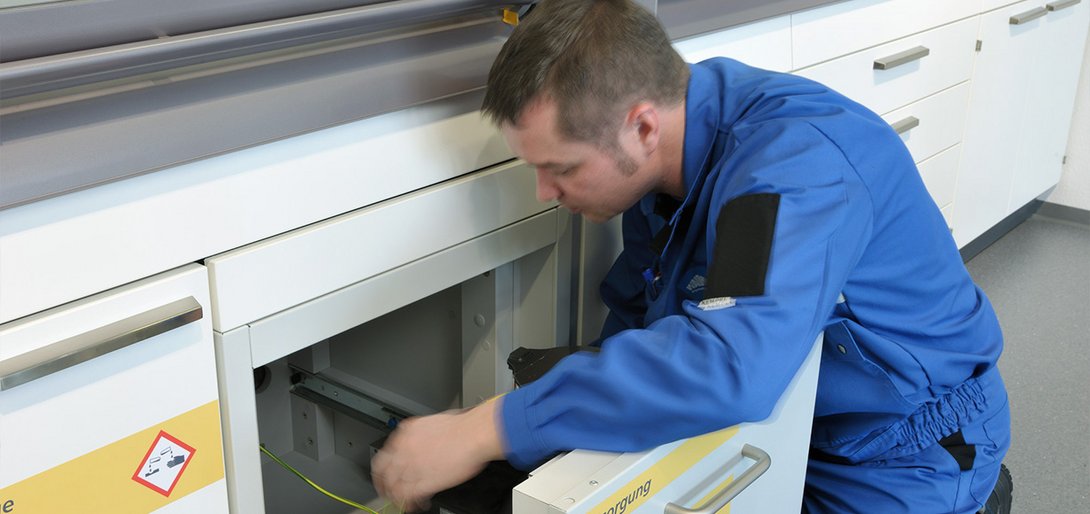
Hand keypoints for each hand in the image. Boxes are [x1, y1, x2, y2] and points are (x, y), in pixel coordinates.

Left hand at [371, 398, 505, 511]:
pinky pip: (408, 497)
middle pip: (383, 473)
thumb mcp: (431, 424)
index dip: (384, 468)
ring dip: (396, 496)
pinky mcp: (422, 483)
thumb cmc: (461, 427)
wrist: (473, 434)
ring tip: (403, 501)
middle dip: (384, 484)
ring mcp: (411, 468)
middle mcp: (403, 451)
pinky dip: (410, 504)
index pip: (384, 455)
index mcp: (405, 434)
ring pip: (393, 487)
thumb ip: (419, 437)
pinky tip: (416, 505)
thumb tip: (422, 444)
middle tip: (388, 490)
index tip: (386, 473)